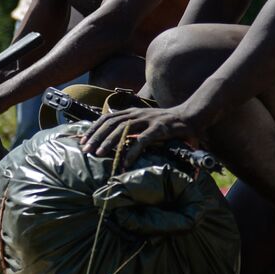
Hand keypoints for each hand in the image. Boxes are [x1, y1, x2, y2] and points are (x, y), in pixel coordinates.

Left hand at [80, 105, 203, 162]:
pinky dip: (133, 150)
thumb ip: (133, 130)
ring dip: (110, 142)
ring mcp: (150, 120)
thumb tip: (116, 144)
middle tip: (86, 150)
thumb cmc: (168, 124)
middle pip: (112, 122)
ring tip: (100, 154)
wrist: (192, 116)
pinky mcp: (162, 128)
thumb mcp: (147, 123)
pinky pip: (144, 139)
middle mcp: (139, 113)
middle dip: (97, 136)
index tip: (82, 141)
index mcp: (134, 112)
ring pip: (124, 128)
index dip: (93, 128)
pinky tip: (126, 161)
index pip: (107, 117)